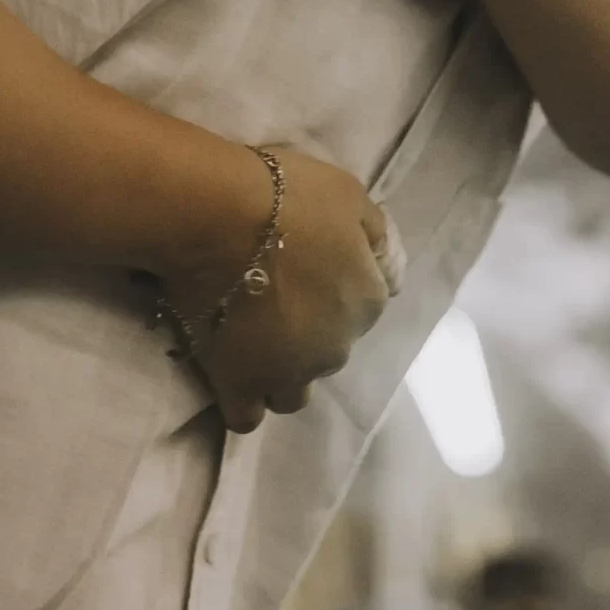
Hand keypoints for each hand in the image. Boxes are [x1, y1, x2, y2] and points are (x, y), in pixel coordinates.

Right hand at [160, 146, 397, 431]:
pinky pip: (247, 415)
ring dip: (280, 373)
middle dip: (306, 332)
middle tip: (269, 296)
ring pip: (294, 393)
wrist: (218, 215)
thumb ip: (376, 236)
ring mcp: (288, 374)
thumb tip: (391, 273)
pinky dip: (242, 398)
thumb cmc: (285, 196)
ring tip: (249, 340)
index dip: (331, 286)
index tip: (300, 266)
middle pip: (327, 350)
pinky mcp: (240, 387)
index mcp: (366, 300)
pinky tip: (229, 372)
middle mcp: (337, 348)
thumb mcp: (349, 194)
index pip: (361, 306)